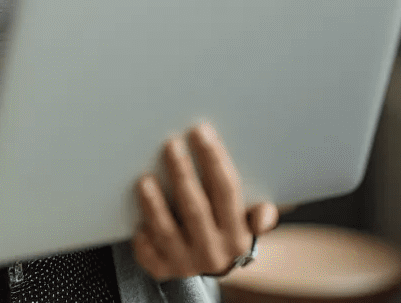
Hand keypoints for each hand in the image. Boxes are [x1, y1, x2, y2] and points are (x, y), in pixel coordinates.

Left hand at [132, 122, 278, 280]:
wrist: (211, 262)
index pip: (227, 191)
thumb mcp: (246, 220)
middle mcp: (213, 253)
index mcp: (238, 235)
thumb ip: (257, 213)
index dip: (214, 160)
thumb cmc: (225, 223)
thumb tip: (264, 215)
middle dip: (183, 174)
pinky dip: (142, 238)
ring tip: (144, 179)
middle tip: (171, 143)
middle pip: (196, 209)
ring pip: (168, 232)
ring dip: (156, 205)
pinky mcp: (162, 269)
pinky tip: (135, 221)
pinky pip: (149, 254)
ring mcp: (185, 263)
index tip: (201, 130)